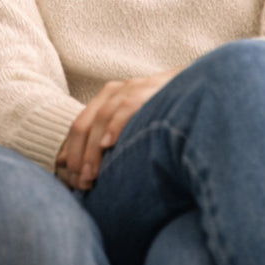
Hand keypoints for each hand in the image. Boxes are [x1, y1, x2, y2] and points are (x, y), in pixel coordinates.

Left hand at [55, 71, 176, 190]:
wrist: (196, 84)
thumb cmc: (164, 110)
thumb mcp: (135, 121)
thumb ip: (114, 137)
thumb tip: (89, 169)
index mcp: (107, 98)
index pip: (79, 125)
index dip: (71, 151)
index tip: (68, 176)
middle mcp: (115, 90)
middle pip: (85, 123)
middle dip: (79, 154)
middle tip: (79, 181)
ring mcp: (132, 88)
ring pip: (102, 117)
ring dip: (93, 148)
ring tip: (90, 173)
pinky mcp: (149, 89)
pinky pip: (127, 106)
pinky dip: (115, 125)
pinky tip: (108, 144)